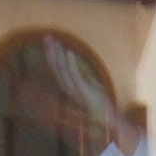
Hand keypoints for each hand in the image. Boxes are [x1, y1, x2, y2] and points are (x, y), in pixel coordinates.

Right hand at [41, 35, 140, 155]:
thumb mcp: (90, 84)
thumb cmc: (100, 102)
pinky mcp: (83, 91)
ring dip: (58, 55)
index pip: (57, 68)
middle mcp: (68, 88)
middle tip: (47, 37)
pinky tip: (69, 52)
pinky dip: (71, 64)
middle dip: (51, 52)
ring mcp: (75, 90)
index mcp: (69, 86)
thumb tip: (77, 62)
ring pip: (63, 70)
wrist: (108, 118)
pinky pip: (75, 75)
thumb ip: (82, 74)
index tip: (50, 41)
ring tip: (55, 42)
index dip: (52, 54)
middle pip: (56, 67)